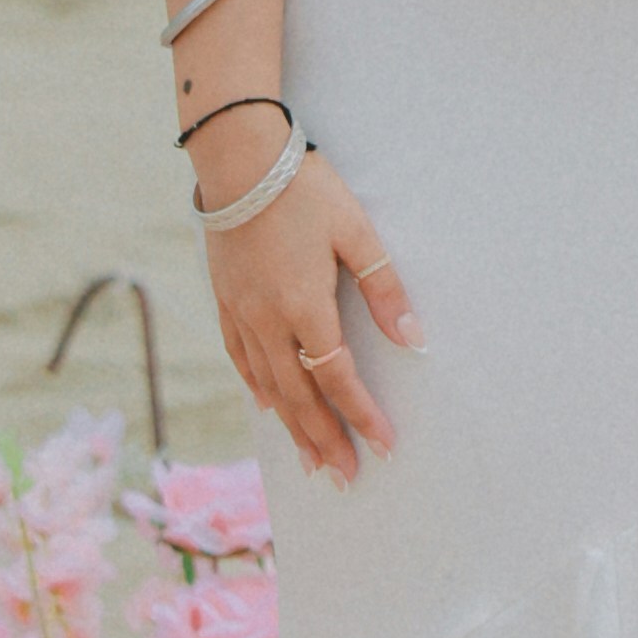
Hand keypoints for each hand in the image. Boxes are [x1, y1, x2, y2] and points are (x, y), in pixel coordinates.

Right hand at [199, 138, 412, 484]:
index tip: (383, 445)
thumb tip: (413, 340)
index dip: (361, 415)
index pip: (337, 378)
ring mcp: (241, 314)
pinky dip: (259, 388)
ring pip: (268, 386)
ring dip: (293, 427)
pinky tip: (269, 406)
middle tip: (344, 476)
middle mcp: (268, 321)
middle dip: (324, 440)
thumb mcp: (357, 232)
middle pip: (299, 396)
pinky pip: (241, 359)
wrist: (238, 160)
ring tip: (311, 460)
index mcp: (304, 307)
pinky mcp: (225, 301)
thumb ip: (384, 289)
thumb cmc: (305, 191)